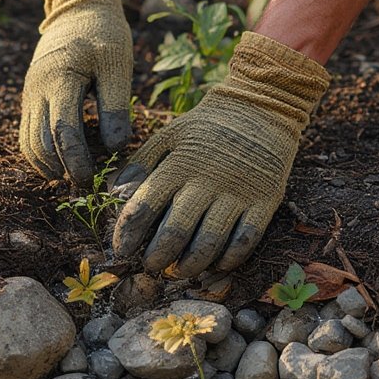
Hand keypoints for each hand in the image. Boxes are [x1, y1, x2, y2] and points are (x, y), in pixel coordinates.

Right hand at [20, 0, 132, 184]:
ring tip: (71, 176)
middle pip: (39, 143)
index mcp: (59, 78)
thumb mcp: (118, 64)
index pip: (62, 131)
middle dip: (60, 168)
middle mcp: (37, 89)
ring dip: (46, 165)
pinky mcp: (31, 97)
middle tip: (84, 184)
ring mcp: (30, 94)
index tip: (90, 179)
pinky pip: (28, 133)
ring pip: (27, 142)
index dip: (75, 160)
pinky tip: (60, 162)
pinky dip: (40, 153)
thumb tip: (116, 148)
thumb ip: (116, 106)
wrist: (78, 4)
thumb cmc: (104, 32)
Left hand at [112, 32, 329, 276]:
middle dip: (157, 257)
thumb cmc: (207, 128)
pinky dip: (228, 259)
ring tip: (179, 271)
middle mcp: (207, 180)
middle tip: (150, 267)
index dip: (128, 234)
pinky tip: (215, 265)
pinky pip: (245, 240)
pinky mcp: (265, 201)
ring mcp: (238, 192)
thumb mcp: (169, 136)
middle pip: (176, 232)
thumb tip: (113, 194)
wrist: (262, 107)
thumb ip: (140, 165)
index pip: (144, 207)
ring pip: (210, 242)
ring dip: (190, 265)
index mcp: (178, 164)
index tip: (122, 250)